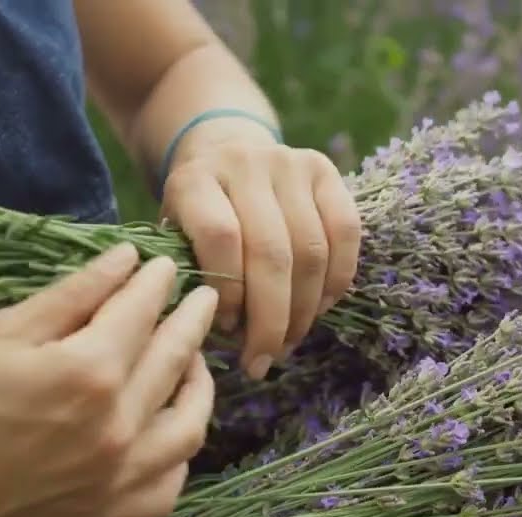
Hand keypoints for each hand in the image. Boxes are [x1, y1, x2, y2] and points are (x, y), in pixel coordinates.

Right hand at [0, 243, 217, 516]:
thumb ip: (73, 294)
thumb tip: (126, 259)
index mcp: (88, 372)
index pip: (142, 312)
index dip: (156, 283)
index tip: (163, 266)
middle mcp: (117, 427)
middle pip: (175, 360)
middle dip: (193, 321)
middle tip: (204, 299)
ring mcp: (119, 478)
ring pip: (189, 426)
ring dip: (198, 387)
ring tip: (194, 361)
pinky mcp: (108, 516)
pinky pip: (168, 484)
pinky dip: (178, 455)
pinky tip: (169, 428)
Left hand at [160, 123, 361, 379]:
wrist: (225, 152)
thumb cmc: (198, 213)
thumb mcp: (175, 236)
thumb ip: (191, 276)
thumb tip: (221, 335)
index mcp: (195, 180)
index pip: (220, 239)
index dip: (230, 294)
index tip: (227, 332)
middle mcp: (244, 163)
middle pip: (271, 252)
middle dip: (271, 319)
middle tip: (264, 359)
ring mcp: (290, 163)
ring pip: (311, 250)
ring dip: (304, 309)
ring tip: (289, 340)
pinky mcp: (326, 171)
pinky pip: (346, 233)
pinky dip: (336, 280)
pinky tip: (319, 308)